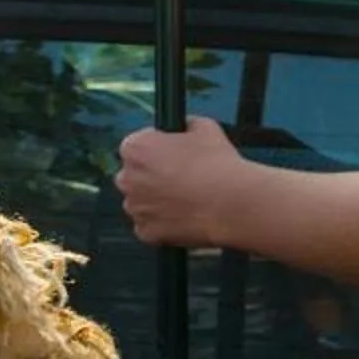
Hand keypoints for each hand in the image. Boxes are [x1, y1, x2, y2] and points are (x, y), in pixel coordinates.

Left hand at [118, 115, 251, 247]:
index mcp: (135, 148)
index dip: (156, 148)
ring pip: (141, 202)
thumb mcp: (205, 127)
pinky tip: (185, 216)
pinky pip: (150, 225)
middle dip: (150, 175)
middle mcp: (127, 178)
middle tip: (179, 177)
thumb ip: (186, 125)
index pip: (136, 144)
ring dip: (155, 200)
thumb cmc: (217, 163)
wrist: (232, 204)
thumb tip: (185, 126)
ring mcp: (135, 208)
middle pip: (134, 174)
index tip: (172, 154)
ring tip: (186, 199)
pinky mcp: (145, 233)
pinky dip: (162, 223)